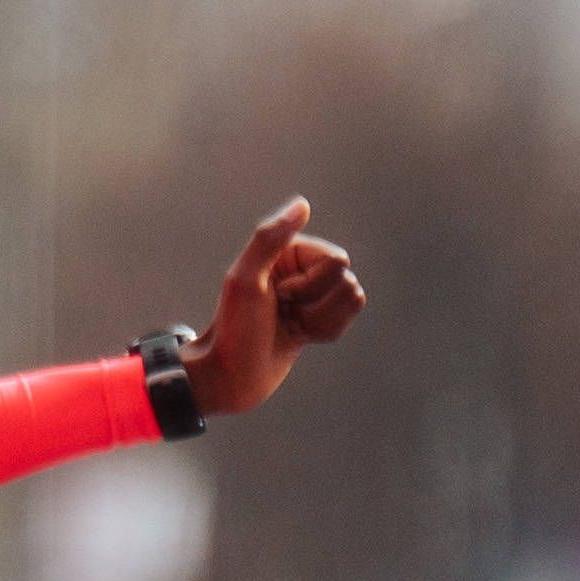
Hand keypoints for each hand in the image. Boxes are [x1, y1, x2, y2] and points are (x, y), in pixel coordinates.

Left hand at [184, 199, 364, 416]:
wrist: (228, 376)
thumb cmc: (233, 328)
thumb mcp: (246, 279)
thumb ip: (269, 239)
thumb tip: (302, 205)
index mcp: (288, 251)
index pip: (335, 261)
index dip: (310, 284)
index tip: (277, 297)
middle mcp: (301, 268)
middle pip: (346, 280)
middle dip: (317, 304)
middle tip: (281, 313)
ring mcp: (310, 294)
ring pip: (351, 300)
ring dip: (321, 321)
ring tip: (289, 326)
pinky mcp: (316, 319)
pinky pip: (344, 319)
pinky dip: (326, 332)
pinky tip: (299, 337)